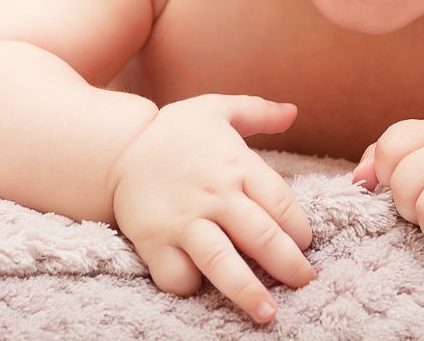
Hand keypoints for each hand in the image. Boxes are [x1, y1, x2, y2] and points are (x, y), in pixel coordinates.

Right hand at [106, 94, 317, 323]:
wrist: (119, 146)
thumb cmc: (176, 131)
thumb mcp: (218, 109)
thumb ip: (259, 111)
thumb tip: (294, 112)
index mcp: (235, 163)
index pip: (280, 201)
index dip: (298, 227)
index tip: (304, 242)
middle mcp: (214, 194)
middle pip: (261, 236)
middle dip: (289, 265)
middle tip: (305, 282)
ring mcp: (184, 220)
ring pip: (223, 262)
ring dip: (249, 291)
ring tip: (269, 313)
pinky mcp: (155, 241)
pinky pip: (179, 275)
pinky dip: (192, 286)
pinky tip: (203, 286)